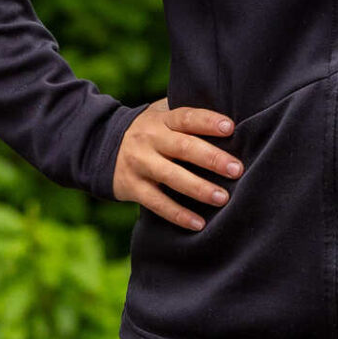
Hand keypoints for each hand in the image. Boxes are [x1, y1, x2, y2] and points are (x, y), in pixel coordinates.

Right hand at [113, 99, 242, 231]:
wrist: (100, 146)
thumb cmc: (148, 131)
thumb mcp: (161, 115)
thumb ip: (187, 116)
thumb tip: (230, 122)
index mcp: (162, 119)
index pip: (186, 117)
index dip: (208, 121)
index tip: (230, 128)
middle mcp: (150, 139)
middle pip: (183, 147)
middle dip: (212, 159)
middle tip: (237, 169)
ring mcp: (140, 163)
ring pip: (172, 176)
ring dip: (199, 189)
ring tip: (223, 198)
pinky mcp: (132, 187)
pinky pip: (157, 203)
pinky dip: (178, 214)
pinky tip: (199, 224)